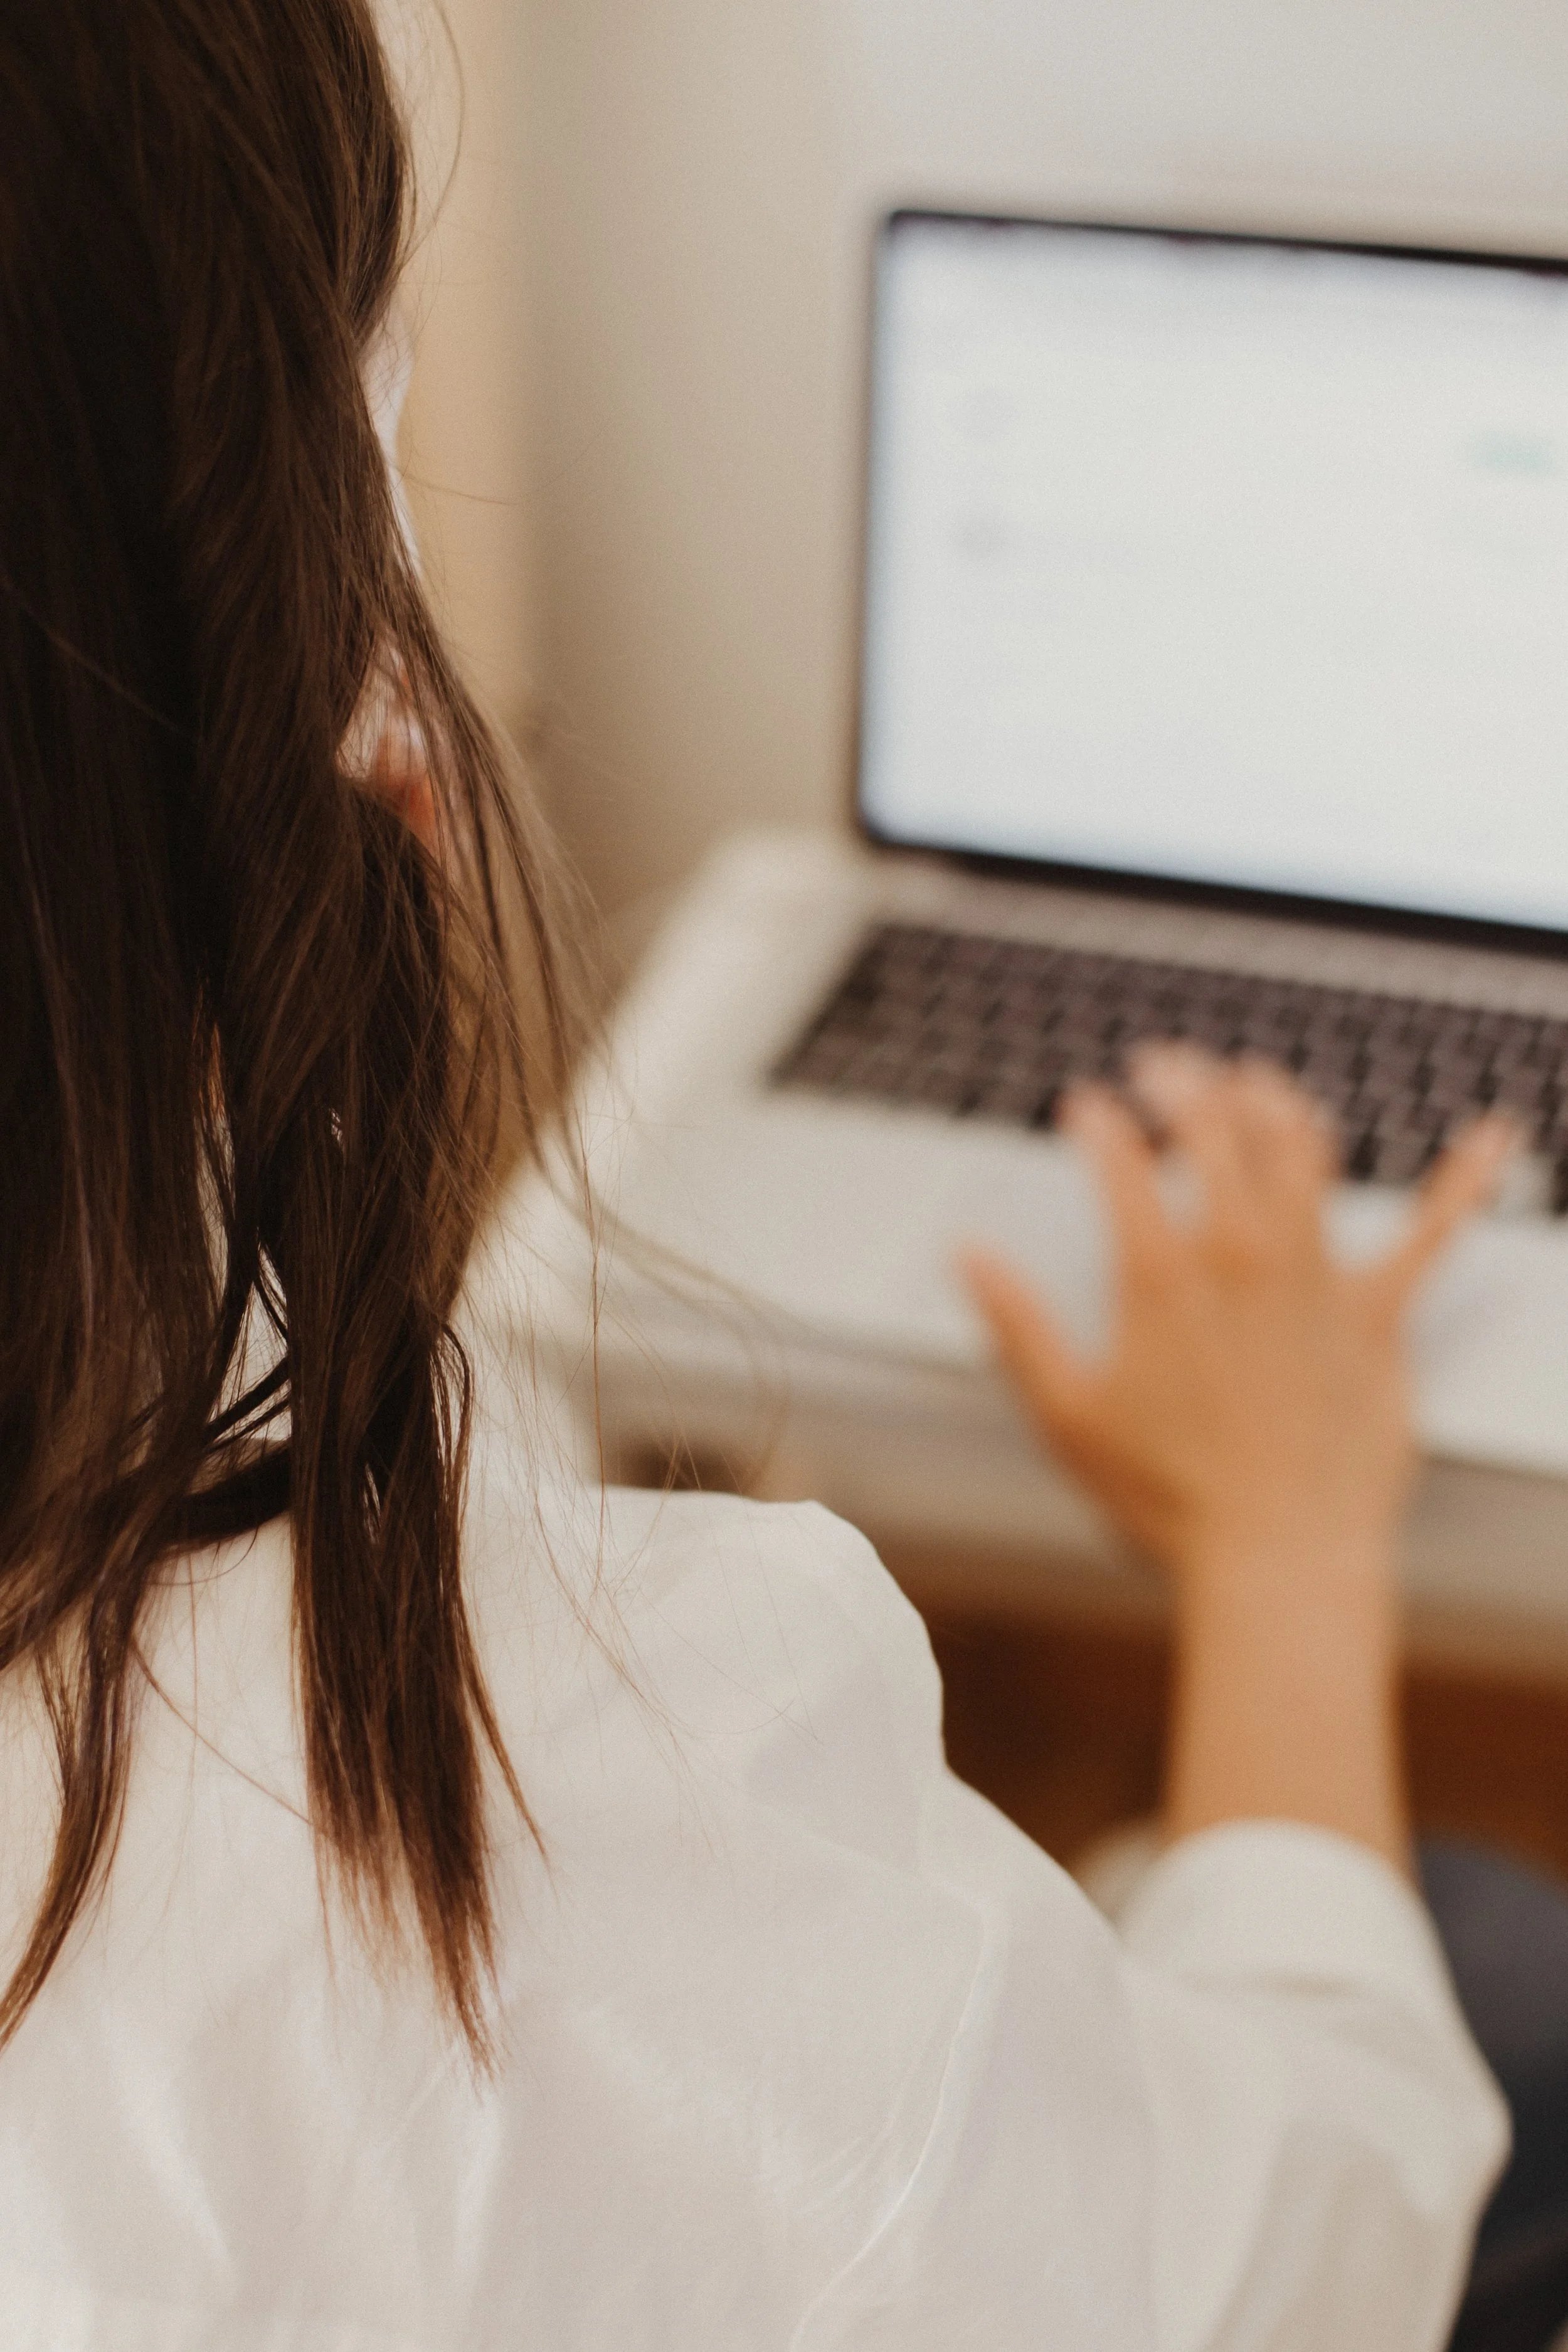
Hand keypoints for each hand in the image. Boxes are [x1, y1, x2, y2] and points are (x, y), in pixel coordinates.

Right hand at [963, 1047, 1513, 1597]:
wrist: (1278, 1560)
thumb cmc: (1168, 1499)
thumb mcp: (1066, 1415)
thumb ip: (1014, 1326)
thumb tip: (968, 1255)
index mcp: (1160, 1278)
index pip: (1121, 1160)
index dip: (1098, 1120)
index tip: (1084, 1106)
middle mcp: (1240, 1257)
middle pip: (1214, 1128)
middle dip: (1181, 1080)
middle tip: (1162, 1067)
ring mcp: (1315, 1278)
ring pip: (1302, 1149)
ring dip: (1275, 1100)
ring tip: (1255, 1081)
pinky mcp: (1377, 1316)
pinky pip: (1431, 1235)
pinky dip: (1464, 1179)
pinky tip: (1496, 1136)